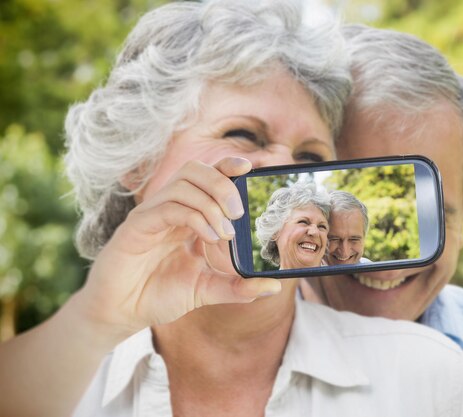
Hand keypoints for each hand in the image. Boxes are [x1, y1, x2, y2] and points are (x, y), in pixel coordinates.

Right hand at [73, 157, 281, 334]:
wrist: (122, 314)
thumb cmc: (159, 296)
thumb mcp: (207, 290)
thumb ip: (239, 287)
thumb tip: (274, 286)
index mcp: (186, 215)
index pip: (207, 177)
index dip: (227, 166)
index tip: (249, 168)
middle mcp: (169, 208)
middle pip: (196, 171)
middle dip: (223, 184)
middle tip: (239, 213)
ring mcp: (152, 215)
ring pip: (183, 184)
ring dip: (211, 203)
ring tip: (225, 233)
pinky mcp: (137, 226)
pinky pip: (168, 207)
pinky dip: (194, 217)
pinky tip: (209, 238)